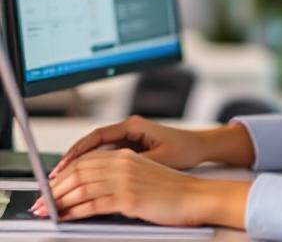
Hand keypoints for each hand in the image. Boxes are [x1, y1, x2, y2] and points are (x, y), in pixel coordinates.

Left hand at [32, 149, 250, 227]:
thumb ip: (119, 174)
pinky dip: (74, 213)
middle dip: (55, 188)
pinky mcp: (128, 199)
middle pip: (79, 172)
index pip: (86, 159)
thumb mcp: (143, 173)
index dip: (64, 172)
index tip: (50, 185)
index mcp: (126, 155)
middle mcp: (123, 163)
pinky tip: (65, 218)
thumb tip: (91, 186)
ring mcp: (125, 180)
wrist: (193, 196)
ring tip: (47, 212)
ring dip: (59, 201)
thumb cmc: (170, 189)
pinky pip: (93, 205)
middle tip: (41, 202)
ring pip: (82, 188)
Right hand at [50, 115, 208, 176]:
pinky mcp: (132, 146)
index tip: (64, 165)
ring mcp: (130, 137)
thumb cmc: (183, 149)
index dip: (78, 151)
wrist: (199, 146)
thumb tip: (112, 172)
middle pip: (93, 142)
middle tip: (56, 176)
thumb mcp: (158, 158)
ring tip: (64, 180)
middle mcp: (129, 128)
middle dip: (74, 158)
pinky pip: (107, 155)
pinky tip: (84, 180)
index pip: (97, 136)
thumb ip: (135, 163)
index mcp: (134, 125)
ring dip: (82, 163)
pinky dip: (95, 165)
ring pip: (98, 149)